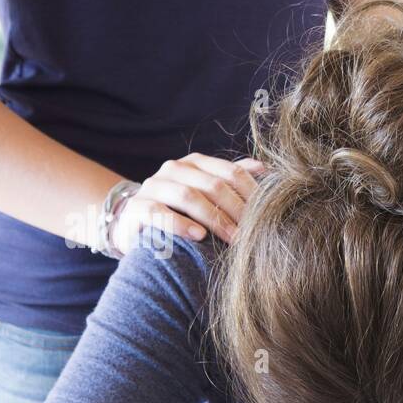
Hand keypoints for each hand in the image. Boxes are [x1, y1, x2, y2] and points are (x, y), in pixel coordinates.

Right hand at [112, 153, 263, 253]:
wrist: (135, 223)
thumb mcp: (206, 193)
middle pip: (213, 185)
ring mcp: (154, 187)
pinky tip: (199, 236)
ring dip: (214, 219)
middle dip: (236, 210)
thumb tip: (264, 168)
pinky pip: (159, 213)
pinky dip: (181, 224)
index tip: (267, 216)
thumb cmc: (180, 210)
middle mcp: (174, 170)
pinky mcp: (137, 207)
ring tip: (232, 238)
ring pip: (188, 196)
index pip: (230, 172)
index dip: (251, 194)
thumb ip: (231, 179)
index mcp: (195, 163)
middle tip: (253, 233)